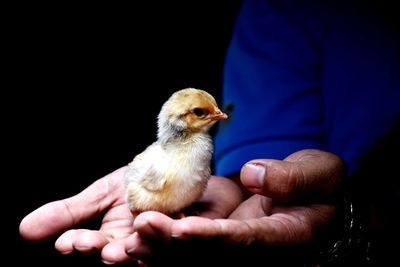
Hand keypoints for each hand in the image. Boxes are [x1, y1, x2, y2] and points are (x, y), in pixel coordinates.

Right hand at [19, 167, 243, 263]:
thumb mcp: (100, 195)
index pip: (93, 247)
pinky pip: (198, 236)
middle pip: (126, 255)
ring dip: (149, 244)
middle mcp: (142, 246)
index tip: (67, 243)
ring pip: (161, 250)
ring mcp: (172, 241)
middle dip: (113, 252)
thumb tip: (22, 230)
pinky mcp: (200, 233)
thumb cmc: (137, 186)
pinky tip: (182, 222)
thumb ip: (69, 213)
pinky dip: (189, 231)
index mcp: (114, 239)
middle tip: (104, 250)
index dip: (81, 246)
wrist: (176, 170)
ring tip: (138, 232)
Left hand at [126, 149, 343, 264]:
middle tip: (141, 228)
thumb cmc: (322, 186)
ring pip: (195, 257)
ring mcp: (237, 248)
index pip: (244, 241)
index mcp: (282, 237)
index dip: (212, 239)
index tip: (183, 230)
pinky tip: (137, 239)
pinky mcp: (223, 240)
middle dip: (174, 245)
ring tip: (129, 239)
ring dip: (161, 250)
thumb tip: (254, 176)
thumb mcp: (321, 174)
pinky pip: (191, 248)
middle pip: (210, 255)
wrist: (316, 201)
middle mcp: (254, 251)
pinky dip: (164, 246)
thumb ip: (293, 178)